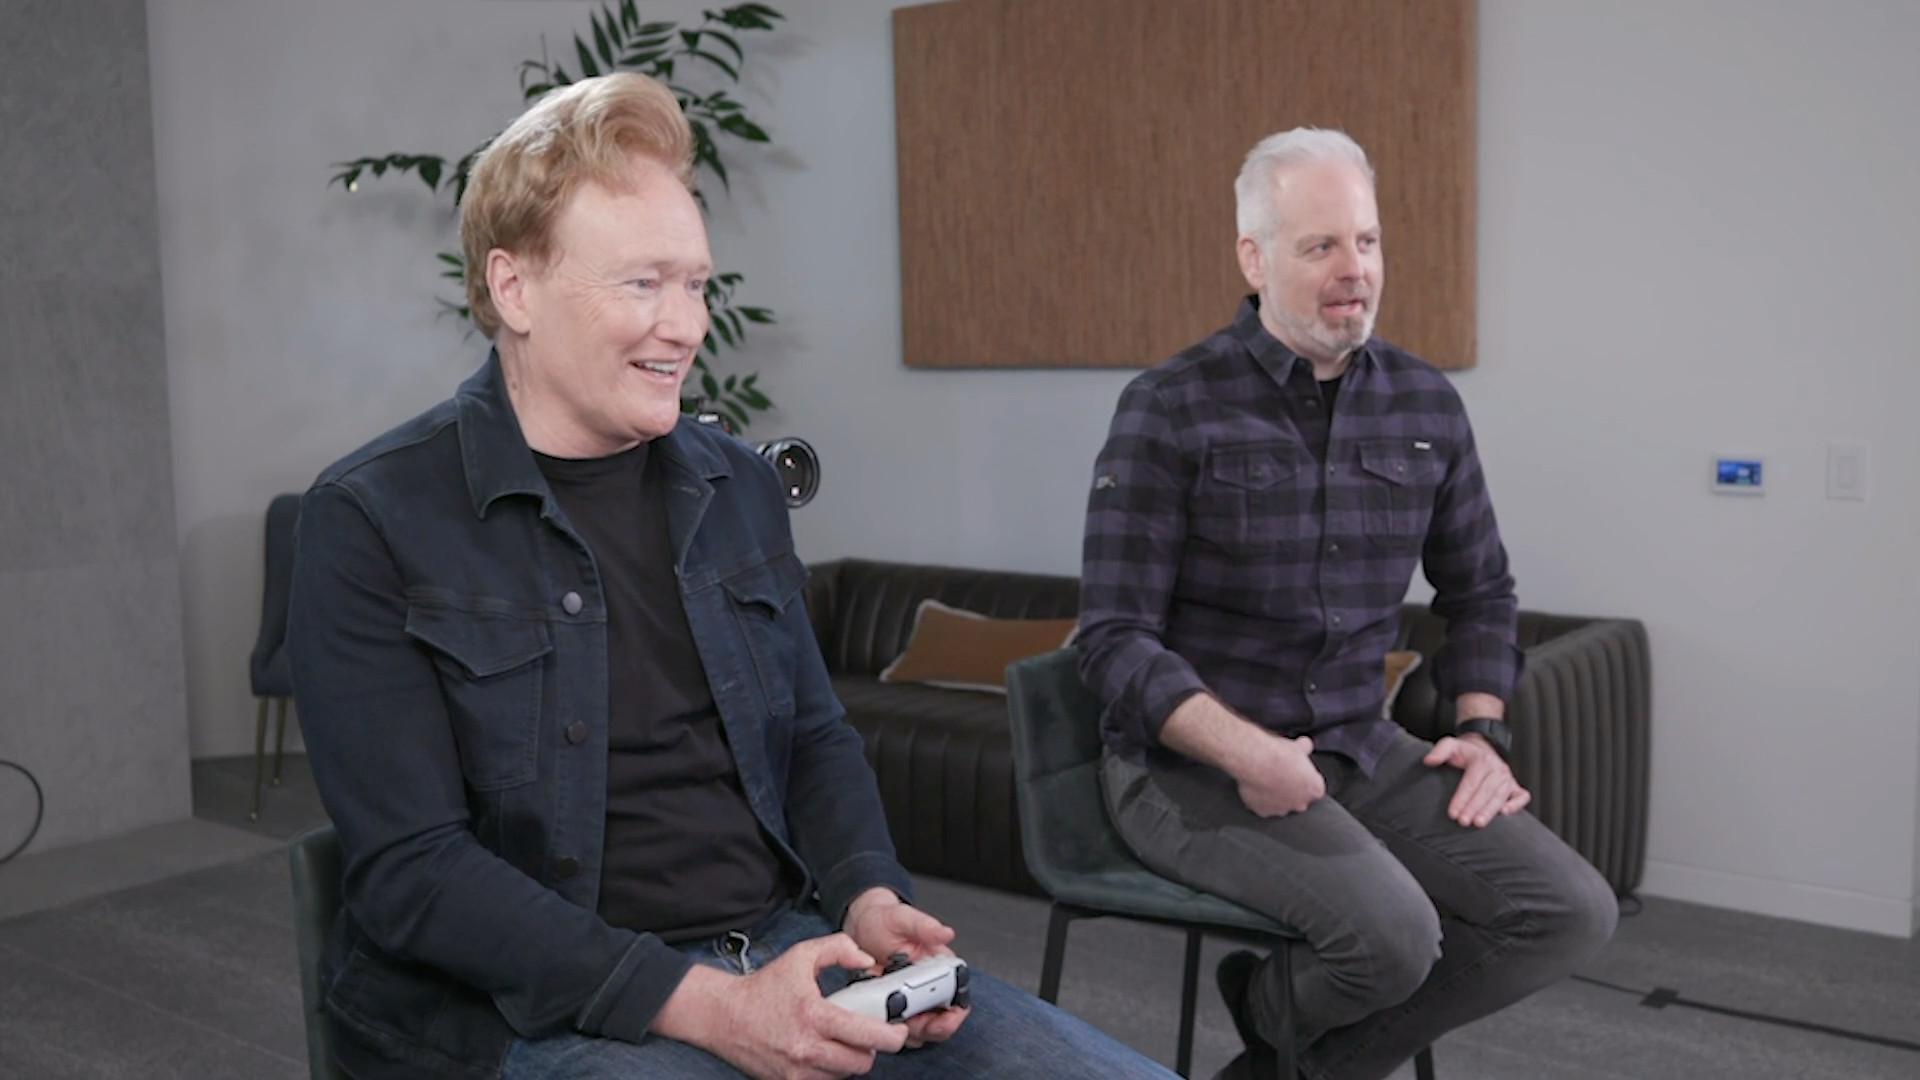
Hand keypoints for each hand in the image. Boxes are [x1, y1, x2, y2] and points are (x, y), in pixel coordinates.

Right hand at [653, 933, 907, 1078]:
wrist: (723, 1015)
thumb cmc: (763, 987)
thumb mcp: (801, 956)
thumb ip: (838, 949)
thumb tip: (866, 960)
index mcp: (814, 1016)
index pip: (868, 1036)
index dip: (892, 1036)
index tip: (898, 1031)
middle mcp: (806, 1048)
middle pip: (861, 1062)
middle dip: (871, 1048)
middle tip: (867, 1034)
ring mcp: (796, 1070)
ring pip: (844, 1075)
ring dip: (850, 1060)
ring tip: (841, 1041)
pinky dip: (830, 1071)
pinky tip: (824, 1053)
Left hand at [842, 888, 968, 1047]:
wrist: (861, 925)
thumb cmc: (887, 920)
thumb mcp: (904, 918)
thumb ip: (925, 926)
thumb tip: (946, 933)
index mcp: (940, 967)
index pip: (958, 998)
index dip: (953, 1014)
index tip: (942, 1018)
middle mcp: (929, 987)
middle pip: (940, 1021)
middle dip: (930, 1029)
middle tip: (912, 1024)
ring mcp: (910, 999)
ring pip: (919, 1030)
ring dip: (908, 1031)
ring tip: (892, 1018)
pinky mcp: (891, 1006)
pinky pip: (896, 1027)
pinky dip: (889, 1028)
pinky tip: (877, 1015)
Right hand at [1234, 733, 1324, 817]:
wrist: (1256, 761)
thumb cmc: (1279, 754)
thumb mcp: (1297, 745)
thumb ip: (1305, 748)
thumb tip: (1306, 745)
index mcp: (1315, 789)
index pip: (1315, 788)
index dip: (1306, 779)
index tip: (1298, 772)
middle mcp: (1300, 803)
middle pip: (1299, 800)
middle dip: (1292, 791)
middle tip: (1282, 775)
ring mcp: (1281, 809)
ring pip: (1281, 805)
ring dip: (1277, 796)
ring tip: (1267, 779)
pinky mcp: (1263, 812)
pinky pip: (1264, 807)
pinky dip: (1261, 799)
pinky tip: (1257, 786)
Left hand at [1423, 734, 1530, 827]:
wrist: (1483, 748)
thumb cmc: (1465, 752)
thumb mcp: (1450, 745)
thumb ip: (1439, 751)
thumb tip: (1428, 760)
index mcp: (1481, 760)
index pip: (1471, 782)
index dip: (1461, 798)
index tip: (1452, 813)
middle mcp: (1497, 768)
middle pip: (1485, 791)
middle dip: (1474, 808)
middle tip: (1463, 822)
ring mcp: (1508, 778)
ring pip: (1500, 795)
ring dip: (1490, 810)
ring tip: (1478, 823)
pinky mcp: (1515, 786)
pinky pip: (1521, 796)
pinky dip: (1516, 804)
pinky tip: (1505, 813)